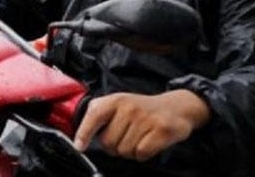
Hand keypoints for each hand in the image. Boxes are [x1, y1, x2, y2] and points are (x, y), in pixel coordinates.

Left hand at [73, 90, 210, 160]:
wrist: (175, 107)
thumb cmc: (142, 109)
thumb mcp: (118, 103)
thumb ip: (99, 113)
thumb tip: (81, 134)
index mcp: (115, 100)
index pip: (94, 116)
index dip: (84, 132)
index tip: (79, 146)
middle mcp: (129, 108)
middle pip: (108, 142)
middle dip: (114, 147)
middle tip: (125, 138)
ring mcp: (145, 119)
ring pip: (124, 150)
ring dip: (129, 151)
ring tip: (138, 138)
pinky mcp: (161, 131)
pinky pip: (141, 154)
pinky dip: (143, 154)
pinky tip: (148, 143)